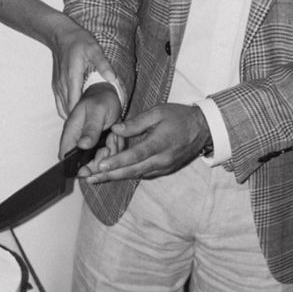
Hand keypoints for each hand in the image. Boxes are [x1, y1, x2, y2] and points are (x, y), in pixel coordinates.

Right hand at [50, 18, 117, 117]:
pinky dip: (68, 112)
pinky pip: (60, 105)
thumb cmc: (78, 41)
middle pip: (68, 112)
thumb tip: (113, 78)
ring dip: (74, 118)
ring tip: (89, 123)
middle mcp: (62, 85)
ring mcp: (57, 87)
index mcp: (72, 78)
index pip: (75, 106)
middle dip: (80, 121)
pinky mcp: (56, 86)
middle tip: (95, 129)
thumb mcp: (94, 49)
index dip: (83, 118)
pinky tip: (80, 114)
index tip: (95, 125)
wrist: (60, 35)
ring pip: (62, 111)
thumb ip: (103, 64)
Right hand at [59, 84, 122, 172]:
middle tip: (108, 147)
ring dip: (109, 152)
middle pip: (83, 162)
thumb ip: (91, 128)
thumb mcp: (97, 111)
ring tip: (113, 136)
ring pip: (98, 159)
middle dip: (99, 159)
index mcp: (71, 131)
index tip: (90, 168)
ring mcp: (89, 142)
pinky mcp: (98, 143)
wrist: (110, 92)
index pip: (65, 155)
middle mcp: (78, 139)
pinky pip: (107, 154)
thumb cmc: (101, 98)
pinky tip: (116, 136)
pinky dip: (114, 148)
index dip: (75, 167)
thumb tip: (82, 145)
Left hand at [81, 104, 209, 183]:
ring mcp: (163, 167)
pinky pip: (143, 174)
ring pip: (136, 175)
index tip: (101, 166)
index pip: (135, 155)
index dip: (118, 162)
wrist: (202, 129)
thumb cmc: (179, 117)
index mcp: (160, 143)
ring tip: (96, 179)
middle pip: (132, 171)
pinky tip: (114, 175)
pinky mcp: (164, 170)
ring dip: (116, 178)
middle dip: (109, 176)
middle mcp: (161, 159)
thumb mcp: (158, 112)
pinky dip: (127, 175)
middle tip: (90, 179)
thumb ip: (136, 122)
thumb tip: (115, 130)